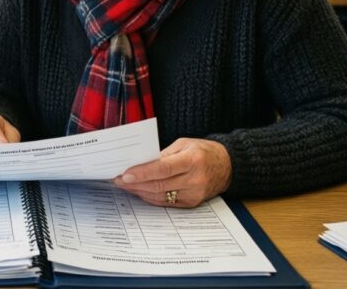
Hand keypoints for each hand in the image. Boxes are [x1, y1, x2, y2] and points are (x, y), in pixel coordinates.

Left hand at [113, 138, 231, 207]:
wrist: (228, 166)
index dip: (142, 173)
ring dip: (139, 192)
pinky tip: (139, 191)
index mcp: (193, 160)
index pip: (162, 168)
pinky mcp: (192, 203)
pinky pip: (166, 202)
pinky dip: (150, 197)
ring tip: (125, 185)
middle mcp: (195, 179)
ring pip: (160, 196)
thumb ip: (163, 154)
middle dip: (135, 184)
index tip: (124, 174)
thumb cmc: (204, 151)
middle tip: (117, 180)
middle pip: (159, 185)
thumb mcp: (184, 144)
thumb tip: (139, 163)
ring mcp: (194, 194)